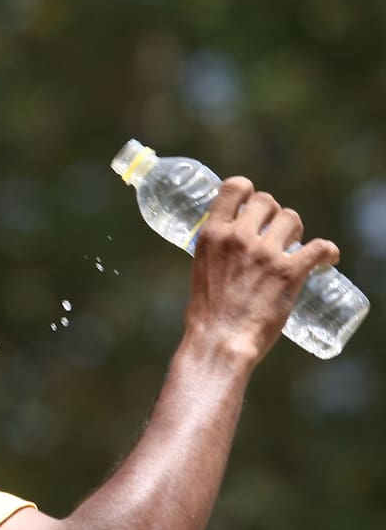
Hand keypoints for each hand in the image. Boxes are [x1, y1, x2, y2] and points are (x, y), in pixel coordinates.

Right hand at [185, 176, 339, 361]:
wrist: (219, 341)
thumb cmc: (207, 314)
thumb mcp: (200, 270)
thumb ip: (217, 252)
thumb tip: (232, 247)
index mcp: (213, 235)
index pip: (235, 188)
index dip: (247, 191)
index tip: (250, 202)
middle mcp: (239, 238)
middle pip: (267, 201)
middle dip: (273, 214)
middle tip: (274, 232)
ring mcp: (266, 254)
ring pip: (292, 218)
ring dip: (295, 230)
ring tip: (293, 246)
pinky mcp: (290, 272)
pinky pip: (320, 247)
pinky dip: (328, 252)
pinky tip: (328, 259)